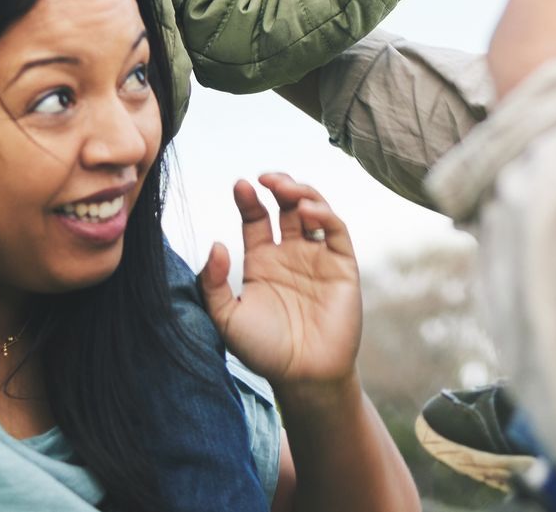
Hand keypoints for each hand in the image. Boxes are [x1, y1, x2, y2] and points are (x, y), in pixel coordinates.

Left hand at [199, 174, 362, 396]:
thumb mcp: (226, 318)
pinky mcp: (343, 265)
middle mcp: (290, 253)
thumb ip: (212, 283)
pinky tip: (307, 212)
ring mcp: (318, 257)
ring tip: (285, 188)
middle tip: (266, 178)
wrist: (303, 376)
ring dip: (302, 193)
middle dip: (279, 186)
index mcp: (262, 261)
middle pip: (286, 205)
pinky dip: (324, 215)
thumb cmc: (263, 351)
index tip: (240, 185)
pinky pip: (336, 231)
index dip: (248, 199)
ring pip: (314, 210)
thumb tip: (216, 244)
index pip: (256, 218)